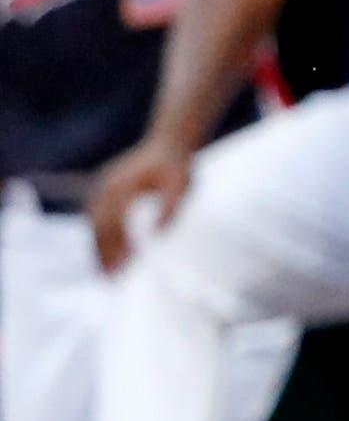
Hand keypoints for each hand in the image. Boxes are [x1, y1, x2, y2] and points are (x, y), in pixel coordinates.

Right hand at [86, 137, 194, 270]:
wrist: (170, 142)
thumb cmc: (178, 166)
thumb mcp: (181, 186)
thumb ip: (170, 208)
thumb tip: (156, 235)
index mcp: (124, 186)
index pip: (115, 222)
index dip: (118, 245)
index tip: (125, 265)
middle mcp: (108, 186)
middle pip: (99, 225)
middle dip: (103, 252)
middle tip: (109, 278)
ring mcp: (103, 186)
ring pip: (94, 222)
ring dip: (97, 246)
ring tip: (104, 271)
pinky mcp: (105, 188)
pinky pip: (96, 215)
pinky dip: (99, 235)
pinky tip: (106, 251)